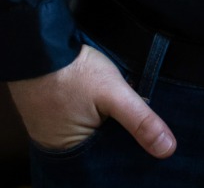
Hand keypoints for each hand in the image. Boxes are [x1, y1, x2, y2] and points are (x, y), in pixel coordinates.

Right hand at [6, 44, 176, 157]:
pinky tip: (99, 101)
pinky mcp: (45, 110)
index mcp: (71, 154)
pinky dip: (88, 112)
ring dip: (103, 122)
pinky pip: (73, 118)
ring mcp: (47, 128)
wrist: (35, 42)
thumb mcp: (113, 93)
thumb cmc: (70, 69)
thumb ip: (140, 120)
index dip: (127, 151)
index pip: (108, 162)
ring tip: (118, 110)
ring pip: (87, 132)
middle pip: (97, 148)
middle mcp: (57, 146)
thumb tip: (168, 149)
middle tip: (133, 120)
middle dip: (116, 137)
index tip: (146, 142)